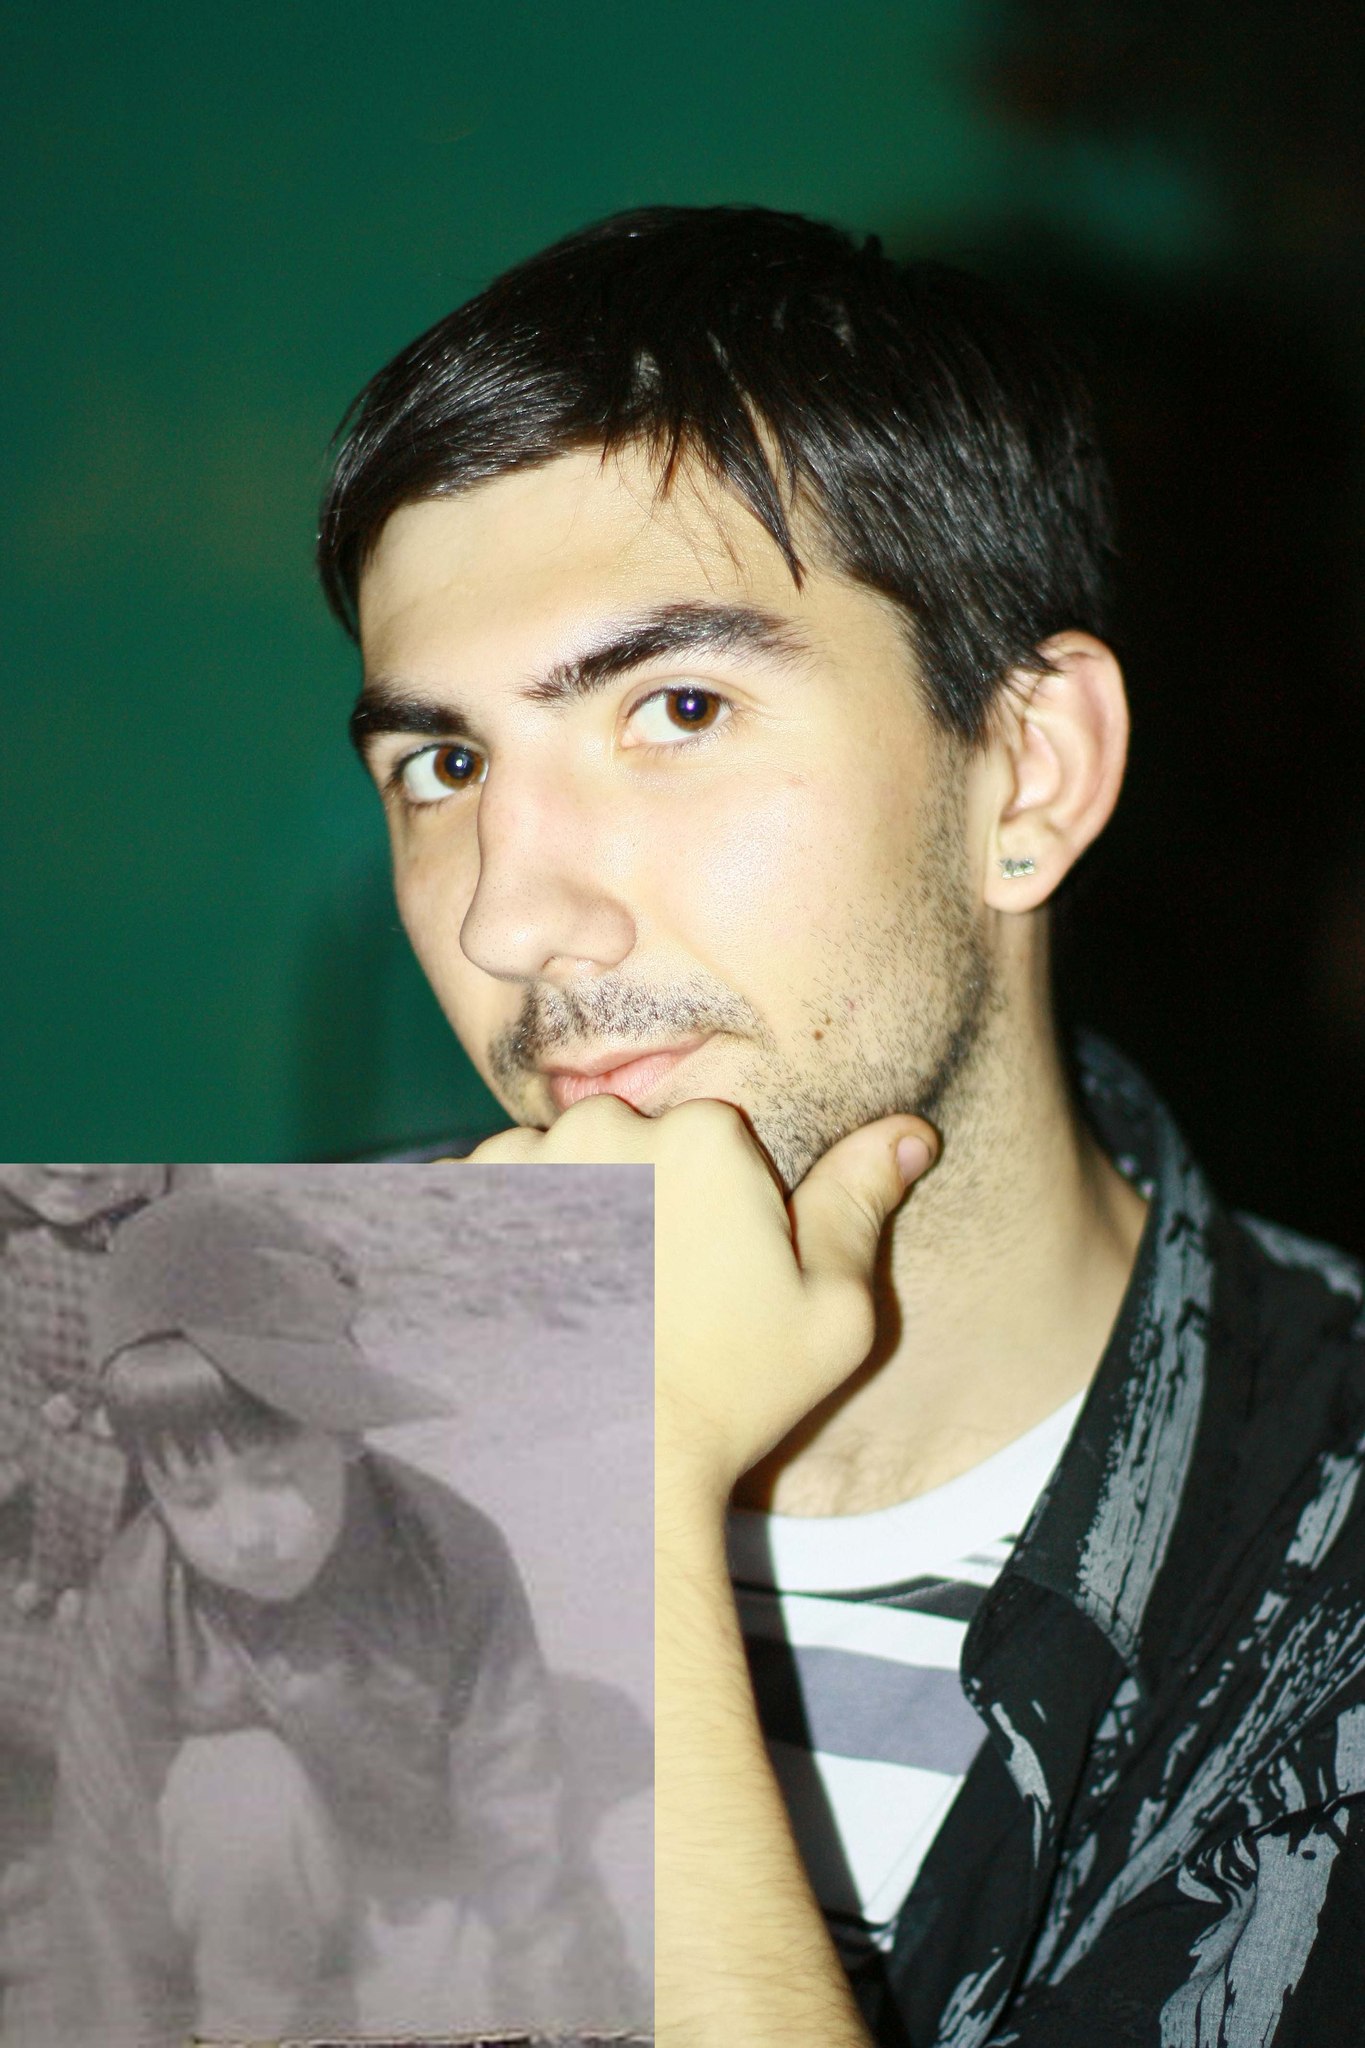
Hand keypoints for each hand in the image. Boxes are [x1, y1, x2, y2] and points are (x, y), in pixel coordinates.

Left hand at [465, 1095, 937, 1505]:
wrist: (589, 1471)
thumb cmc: (723, 1396)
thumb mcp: (829, 1311)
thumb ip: (860, 1204)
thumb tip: (911, 1131)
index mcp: (700, 1135)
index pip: (711, 1139)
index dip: (718, 1208)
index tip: (710, 1275)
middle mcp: (599, 1125)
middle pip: (627, 1141)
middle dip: (636, 1197)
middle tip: (647, 1296)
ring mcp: (514, 1161)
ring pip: (555, 1165)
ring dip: (565, 1212)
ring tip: (583, 1308)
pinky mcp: (445, 1203)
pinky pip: (483, 1196)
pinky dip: (500, 1238)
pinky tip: (523, 1307)